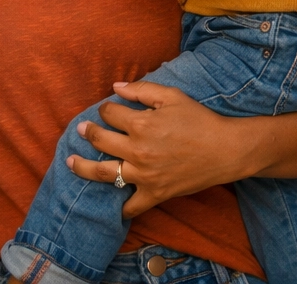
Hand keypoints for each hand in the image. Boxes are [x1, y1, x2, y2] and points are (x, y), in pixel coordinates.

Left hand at [65, 81, 268, 216]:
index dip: (106, 109)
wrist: (225, 150)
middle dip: (88, 132)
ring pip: (103, 173)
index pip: (110, 114)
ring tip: (71, 163)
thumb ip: (141, 89)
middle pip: (101, 141)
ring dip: (83, 167)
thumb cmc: (200, 120)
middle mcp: (137, 150)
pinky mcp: (154, 193)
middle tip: (81, 130)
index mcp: (141, 124)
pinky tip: (110, 206)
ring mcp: (143, 175)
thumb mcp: (172, 96)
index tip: (107, 109)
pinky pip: (130, 206)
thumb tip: (115, 87)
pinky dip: (120, 208)